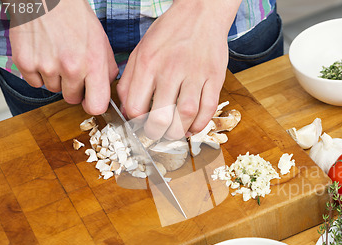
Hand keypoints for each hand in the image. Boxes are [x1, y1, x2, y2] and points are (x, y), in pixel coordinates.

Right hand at [9, 0, 117, 114]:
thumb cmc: (75, 17)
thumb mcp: (101, 41)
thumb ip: (107, 69)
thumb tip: (106, 90)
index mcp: (93, 64)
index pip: (96, 105)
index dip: (93, 104)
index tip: (90, 99)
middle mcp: (70, 68)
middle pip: (72, 99)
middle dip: (73, 88)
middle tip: (71, 68)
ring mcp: (46, 66)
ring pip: (53, 89)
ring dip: (55, 78)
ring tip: (56, 54)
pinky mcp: (25, 63)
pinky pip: (34, 82)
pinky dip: (37, 72)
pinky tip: (43, 53)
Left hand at [117, 0, 240, 139]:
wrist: (201, 13)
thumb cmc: (169, 33)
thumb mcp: (140, 51)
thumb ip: (130, 81)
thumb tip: (127, 111)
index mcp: (148, 63)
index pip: (136, 106)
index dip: (135, 122)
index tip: (139, 125)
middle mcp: (171, 69)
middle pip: (161, 116)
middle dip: (156, 133)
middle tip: (156, 134)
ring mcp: (195, 74)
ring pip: (186, 115)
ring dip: (178, 132)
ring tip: (174, 133)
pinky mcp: (214, 77)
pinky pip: (208, 108)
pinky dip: (200, 124)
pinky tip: (192, 126)